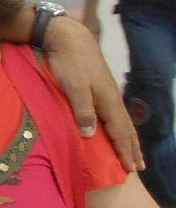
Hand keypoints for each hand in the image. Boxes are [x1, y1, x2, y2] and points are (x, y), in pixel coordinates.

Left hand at [44, 15, 142, 172]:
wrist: (70, 38)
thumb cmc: (70, 63)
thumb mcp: (73, 87)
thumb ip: (82, 110)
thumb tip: (90, 135)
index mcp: (108, 101)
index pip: (120, 132)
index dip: (124, 151)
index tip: (130, 168)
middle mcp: (112, 99)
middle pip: (126, 129)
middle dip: (132, 148)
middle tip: (138, 167)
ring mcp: (108, 93)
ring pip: (122, 121)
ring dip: (128, 139)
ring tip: (132, 152)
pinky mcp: (101, 88)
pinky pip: (115, 114)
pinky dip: (120, 126)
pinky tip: (116, 129)